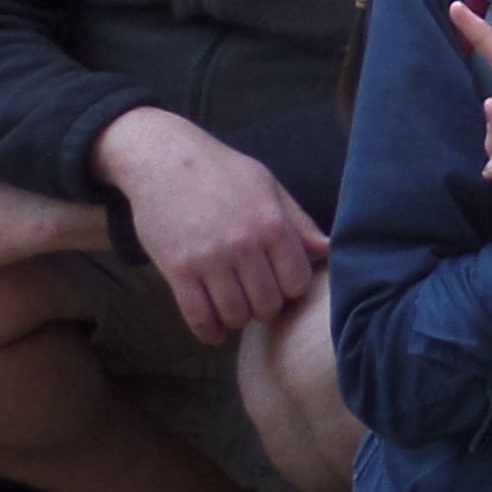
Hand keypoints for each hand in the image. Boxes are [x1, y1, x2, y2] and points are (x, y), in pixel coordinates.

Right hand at [93, 105, 327, 345]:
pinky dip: (209, 332)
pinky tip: (215, 332)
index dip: (292, 289)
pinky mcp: (177, 270)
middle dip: (266, 307)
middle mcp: (243, 244)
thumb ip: (297, 222)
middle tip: (257, 298)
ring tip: (236, 308)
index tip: (281, 284)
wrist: (163, 159)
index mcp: (271, 223)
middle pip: (268, 304)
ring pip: (235, 315)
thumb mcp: (267, 186)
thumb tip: (328, 250)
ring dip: (237, 319)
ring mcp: (209, 259)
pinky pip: (198, 316)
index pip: (297, 281)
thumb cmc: (221, 171)